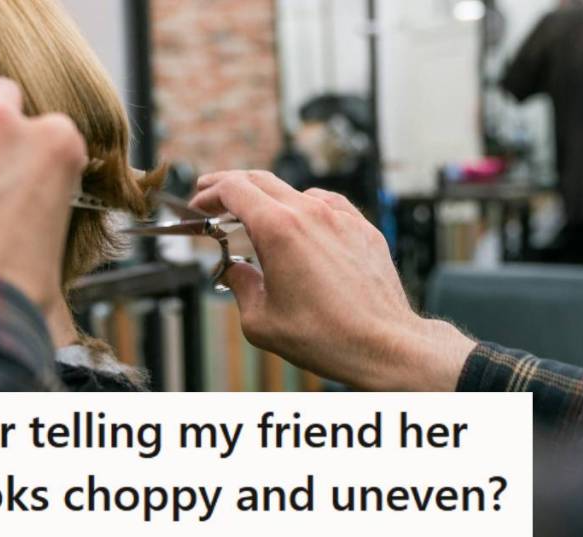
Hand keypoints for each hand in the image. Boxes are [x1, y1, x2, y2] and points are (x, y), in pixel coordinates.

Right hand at [190, 171, 476, 390]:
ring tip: (255, 219)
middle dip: (230, 186)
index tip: (198, 204)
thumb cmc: (325, 336)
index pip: (234, 189)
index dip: (209, 193)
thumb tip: (234, 270)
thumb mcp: (260, 321)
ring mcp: (341, 218)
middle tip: (212, 197)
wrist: (383, 344)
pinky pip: (327, 206)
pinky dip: (303, 209)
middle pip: (260, 180)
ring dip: (268, 200)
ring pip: (294, 192)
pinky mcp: (363, 229)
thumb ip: (239, 286)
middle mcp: (311, 213)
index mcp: (279, 229)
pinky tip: (300, 227)